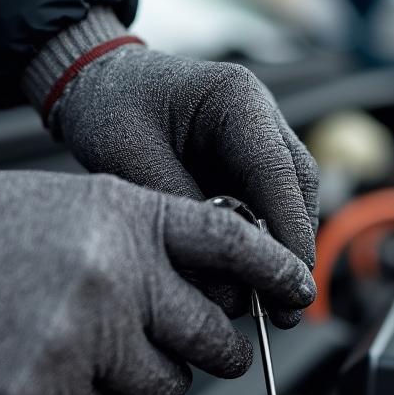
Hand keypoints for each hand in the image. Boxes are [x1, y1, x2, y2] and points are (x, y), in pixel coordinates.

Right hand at [0, 134, 315, 394]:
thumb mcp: (82, 203)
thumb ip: (150, 240)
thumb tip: (209, 290)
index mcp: (130, 222)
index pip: (232, 245)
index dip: (275, 272)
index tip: (297, 290)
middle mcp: (117, 280)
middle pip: (214, 340)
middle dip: (215, 350)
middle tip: (198, 348)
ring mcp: (80, 342)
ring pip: (163, 389)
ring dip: (145, 377)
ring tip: (97, 349)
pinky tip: (54, 368)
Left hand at [25, 10, 318, 325]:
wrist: (97, 84)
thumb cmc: (108, 109)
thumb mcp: (129, 156)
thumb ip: (179, 213)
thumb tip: (223, 279)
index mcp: (236, 98)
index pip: (277, 172)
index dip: (290, 231)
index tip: (292, 281)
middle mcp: (260, 115)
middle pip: (296, 189)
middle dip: (293, 250)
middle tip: (286, 309)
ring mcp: (259, 138)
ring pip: (289, 202)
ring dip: (280, 250)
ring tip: (268, 305)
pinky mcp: (247, 163)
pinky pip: (266, 207)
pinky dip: (258, 243)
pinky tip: (244, 281)